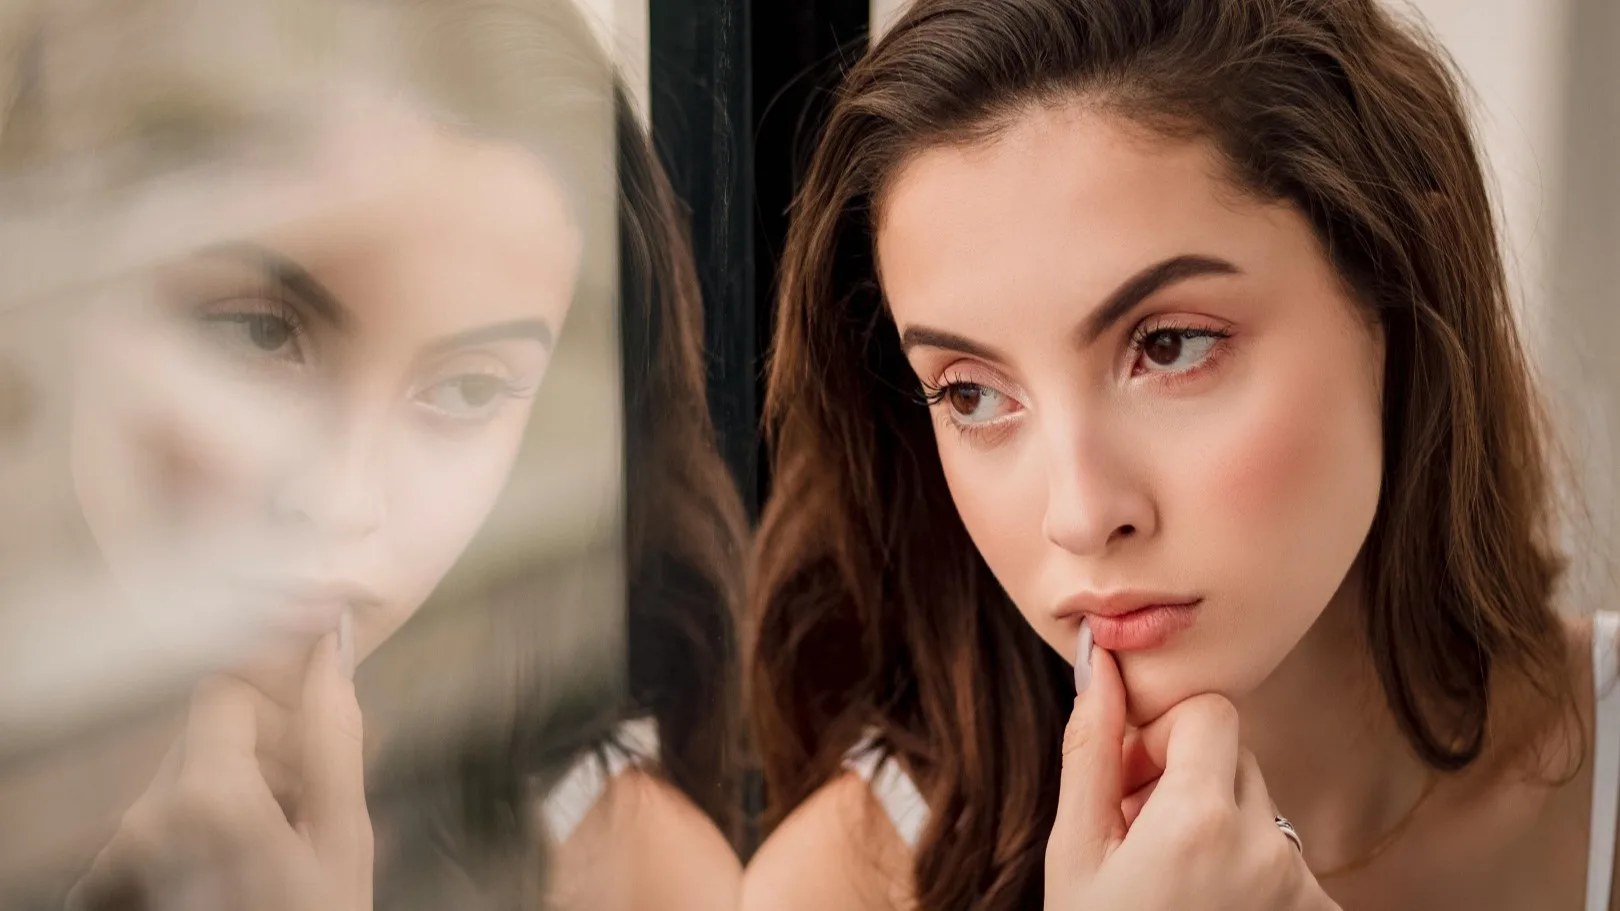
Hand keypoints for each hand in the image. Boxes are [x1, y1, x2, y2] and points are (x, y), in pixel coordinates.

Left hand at [67, 630, 371, 910]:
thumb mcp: (345, 836)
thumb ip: (333, 732)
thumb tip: (332, 642)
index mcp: (204, 795)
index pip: (223, 689)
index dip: (275, 710)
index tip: (308, 757)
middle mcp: (140, 819)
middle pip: (200, 737)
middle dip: (259, 756)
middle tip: (305, 810)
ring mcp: (112, 859)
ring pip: (179, 780)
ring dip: (230, 796)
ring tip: (274, 850)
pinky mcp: (99, 887)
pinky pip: (151, 827)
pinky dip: (192, 837)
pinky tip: (234, 874)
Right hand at [1044, 623, 1338, 910]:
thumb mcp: (1075, 851)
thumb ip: (1091, 749)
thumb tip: (1098, 662)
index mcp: (1202, 818)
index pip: (1211, 710)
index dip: (1163, 737)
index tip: (1131, 785)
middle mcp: (1267, 845)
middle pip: (1236, 757)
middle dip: (1186, 779)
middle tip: (1138, 834)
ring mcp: (1299, 887)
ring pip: (1259, 806)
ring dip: (1217, 825)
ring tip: (1170, 880)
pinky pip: (1282, 855)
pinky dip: (1247, 868)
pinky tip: (1203, 904)